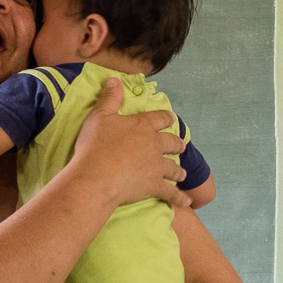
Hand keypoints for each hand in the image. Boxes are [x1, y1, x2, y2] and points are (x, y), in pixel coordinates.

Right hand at [69, 80, 183, 206]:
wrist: (97, 177)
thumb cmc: (96, 145)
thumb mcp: (99, 116)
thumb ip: (110, 98)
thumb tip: (115, 80)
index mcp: (143, 126)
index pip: (160, 118)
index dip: (166, 118)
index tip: (171, 119)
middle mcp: (155, 145)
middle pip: (172, 143)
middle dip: (177, 144)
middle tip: (180, 146)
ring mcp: (157, 167)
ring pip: (174, 168)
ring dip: (178, 171)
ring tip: (182, 174)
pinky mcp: (155, 186)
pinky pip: (171, 193)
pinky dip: (179, 198)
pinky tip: (187, 202)